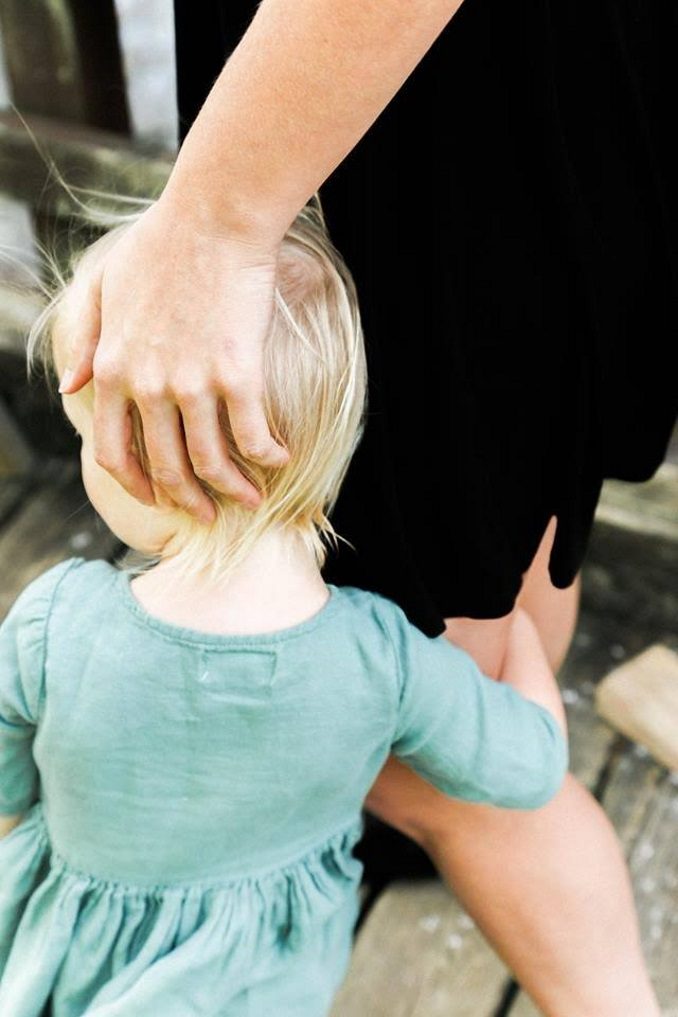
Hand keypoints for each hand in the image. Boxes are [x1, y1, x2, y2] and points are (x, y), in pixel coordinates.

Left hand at [58, 198, 289, 522]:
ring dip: (233, 490)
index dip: (135, 484)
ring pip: (210, 462)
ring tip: (252, 499)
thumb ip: (84, 341)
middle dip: (188, 501)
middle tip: (208, 514)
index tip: (156, 497)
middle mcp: (147, 386)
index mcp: (111, 370)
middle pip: (165, 467)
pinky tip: (280, 459)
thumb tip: (70, 387)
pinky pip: (252, 435)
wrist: (213, 217)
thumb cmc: (159, 245)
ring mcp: (192, 383)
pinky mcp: (237, 374)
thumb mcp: (103, 289)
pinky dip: (267, 456)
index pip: (112, 451)